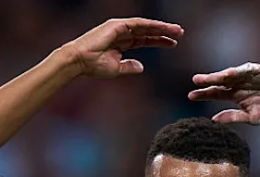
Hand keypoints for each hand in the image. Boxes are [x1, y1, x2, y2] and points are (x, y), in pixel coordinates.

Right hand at [62, 18, 182, 77]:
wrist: (80, 61)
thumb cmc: (94, 65)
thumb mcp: (116, 68)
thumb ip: (129, 66)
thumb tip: (141, 67)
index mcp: (122, 42)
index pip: (145, 40)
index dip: (159, 41)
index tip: (173, 44)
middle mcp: (122, 33)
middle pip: (148, 31)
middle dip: (164, 32)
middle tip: (180, 33)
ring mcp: (120, 28)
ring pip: (146, 26)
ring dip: (161, 27)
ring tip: (176, 30)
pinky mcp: (118, 25)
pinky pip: (139, 24)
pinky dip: (151, 25)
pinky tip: (162, 27)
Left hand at [188, 63, 259, 124]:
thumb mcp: (253, 118)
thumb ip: (234, 117)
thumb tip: (213, 120)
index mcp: (237, 97)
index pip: (217, 94)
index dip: (204, 94)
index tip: (190, 95)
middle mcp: (241, 85)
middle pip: (221, 82)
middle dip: (208, 81)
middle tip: (196, 81)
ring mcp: (250, 77)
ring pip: (232, 75)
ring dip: (220, 75)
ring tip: (209, 77)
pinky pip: (249, 70)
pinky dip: (239, 71)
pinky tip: (229, 73)